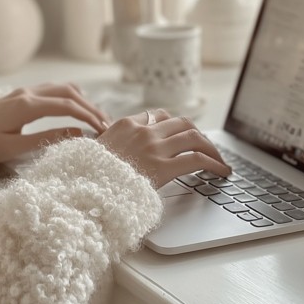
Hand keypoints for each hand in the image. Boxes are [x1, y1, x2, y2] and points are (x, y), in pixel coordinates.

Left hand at [0, 83, 108, 162]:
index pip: (67, 106)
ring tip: (97, 117)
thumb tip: (78, 134)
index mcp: (26, 106)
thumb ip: (46, 139)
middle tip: (107, 124)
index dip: (88, 116)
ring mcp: (26, 90)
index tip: (103, 130)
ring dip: (83, 100)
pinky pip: (54, 89)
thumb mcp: (14, 149)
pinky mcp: (24, 94)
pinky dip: (71, 97)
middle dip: (91, 107)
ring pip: (63, 87)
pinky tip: (78, 109)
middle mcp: (28, 92)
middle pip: (70, 92)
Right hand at [97, 109, 230, 187]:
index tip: (180, 134)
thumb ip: (110, 147)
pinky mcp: (163, 167)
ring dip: (210, 148)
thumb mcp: (94, 153)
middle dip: (197, 134)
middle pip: (181, 123)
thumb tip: (115, 152)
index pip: (156, 115)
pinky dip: (214, 163)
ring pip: (194, 137)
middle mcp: (142, 131)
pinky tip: (221, 171)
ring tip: (219, 160)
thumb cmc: (86, 176)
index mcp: (124, 125)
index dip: (173, 125)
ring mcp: (154, 148)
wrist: (82, 188)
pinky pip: (197, 159)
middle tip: (206, 146)